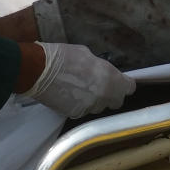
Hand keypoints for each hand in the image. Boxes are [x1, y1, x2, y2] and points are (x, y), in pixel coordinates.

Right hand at [20, 42, 135, 118]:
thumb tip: (104, 73)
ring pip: (99, 107)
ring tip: (81, 89)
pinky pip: (84, 110)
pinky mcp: (75, 114)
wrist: (39, 71)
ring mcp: (90, 107)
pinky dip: (80, 104)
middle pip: (116, 101)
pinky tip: (70, 95)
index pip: (129, 88)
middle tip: (100, 85)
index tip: (120, 81)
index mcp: (111, 79)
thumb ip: (101, 68)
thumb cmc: (65, 57)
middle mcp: (104, 96)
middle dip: (111, 94)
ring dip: (95, 100)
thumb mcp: (89, 55)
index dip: (125, 84)